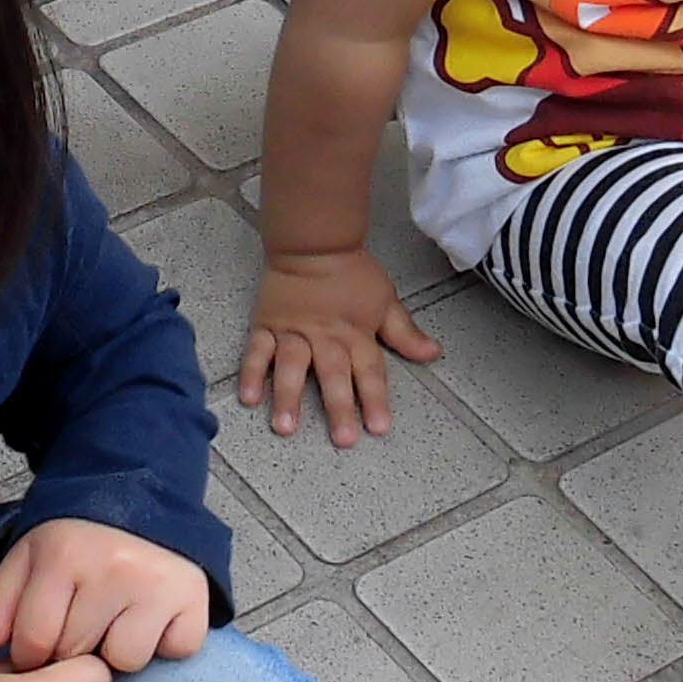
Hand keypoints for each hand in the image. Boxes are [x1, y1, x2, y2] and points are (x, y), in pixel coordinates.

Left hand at [0, 518, 209, 672]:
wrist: (143, 498)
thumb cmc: (79, 539)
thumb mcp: (29, 556)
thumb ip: (0, 600)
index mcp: (64, 557)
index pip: (35, 642)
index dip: (33, 653)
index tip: (42, 644)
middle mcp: (113, 570)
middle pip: (79, 654)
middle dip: (75, 648)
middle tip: (84, 624)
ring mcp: (157, 585)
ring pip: (127, 660)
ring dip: (121, 650)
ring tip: (119, 621)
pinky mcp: (195, 597)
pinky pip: (177, 649)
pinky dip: (168, 643)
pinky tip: (156, 620)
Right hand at [239, 248, 442, 444]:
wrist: (313, 242)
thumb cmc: (352, 273)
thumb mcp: (386, 300)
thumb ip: (406, 333)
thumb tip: (433, 353)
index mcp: (356, 333)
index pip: (369, 371)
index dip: (375, 399)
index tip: (378, 428)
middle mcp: (325, 336)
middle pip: (334, 374)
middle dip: (338, 407)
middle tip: (342, 439)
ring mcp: (294, 332)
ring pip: (292, 367)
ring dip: (288, 397)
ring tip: (286, 427)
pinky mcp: (267, 324)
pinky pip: (258, 351)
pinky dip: (252, 373)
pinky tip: (249, 397)